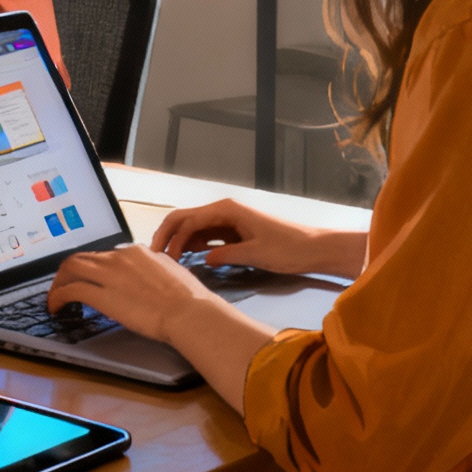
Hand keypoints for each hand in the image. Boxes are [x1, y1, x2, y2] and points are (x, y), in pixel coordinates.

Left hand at [46, 244, 225, 346]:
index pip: (104, 255)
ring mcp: (109, 274)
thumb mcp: (170, 272)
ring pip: (70, 268)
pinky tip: (56, 306)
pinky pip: (70, 290)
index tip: (88, 278)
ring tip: (55, 297)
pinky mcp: (102, 295)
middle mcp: (119, 258)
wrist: (189, 312)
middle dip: (68, 272)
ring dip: (59, 282)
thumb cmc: (188, 299)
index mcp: (135, 252)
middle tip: (64, 286)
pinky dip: (57, 297)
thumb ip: (153, 269)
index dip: (92, 268)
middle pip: (82, 258)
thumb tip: (149, 273)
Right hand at [149, 198, 364, 275]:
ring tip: (168, 261)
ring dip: (180, 242)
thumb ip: (225, 255)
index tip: (162, 258)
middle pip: (186, 219)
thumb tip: (203, 260)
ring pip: (195, 228)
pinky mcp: (235, 232)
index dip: (171, 237)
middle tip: (156, 257)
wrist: (316, 249)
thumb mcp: (256, 253)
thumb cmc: (289, 248)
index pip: (188, 220)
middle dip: (168, 236)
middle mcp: (225, 211)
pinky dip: (195, 246)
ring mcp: (229, 221)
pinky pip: (207, 237)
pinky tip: (189, 258)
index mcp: (227, 210)